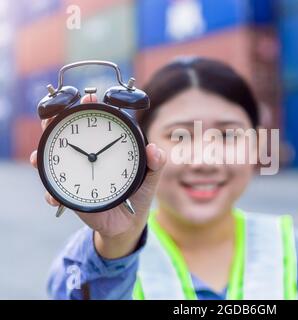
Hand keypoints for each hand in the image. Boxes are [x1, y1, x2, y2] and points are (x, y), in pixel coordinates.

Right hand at [30, 94, 165, 258]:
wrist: (129, 222)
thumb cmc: (139, 194)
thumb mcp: (150, 177)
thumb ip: (156, 163)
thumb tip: (154, 149)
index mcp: (106, 150)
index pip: (95, 125)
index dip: (89, 109)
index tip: (89, 99)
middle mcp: (87, 158)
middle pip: (65, 136)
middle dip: (54, 125)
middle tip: (51, 119)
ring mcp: (76, 175)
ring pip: (53, 161)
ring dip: (41, 157)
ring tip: (38, 157)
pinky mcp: (70, 195)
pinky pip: (55, 193)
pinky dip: (51, 195)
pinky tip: (53, 198)